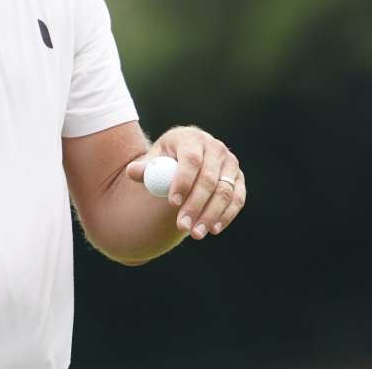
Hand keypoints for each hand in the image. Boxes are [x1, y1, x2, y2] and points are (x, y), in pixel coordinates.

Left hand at [125, 125, 245, 239]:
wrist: (184, 160)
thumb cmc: (165, 161)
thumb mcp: (152, 161)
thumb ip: (143, 168)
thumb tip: (133, 171)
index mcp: (191, 138)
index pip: (191, 159)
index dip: (183, 181)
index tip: (172, 203)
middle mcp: (215, 147)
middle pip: (208, 178)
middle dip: (195, 204)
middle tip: (182, 225)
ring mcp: (230, 163)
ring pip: (224, 191)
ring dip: (210, 214)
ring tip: (195, 233)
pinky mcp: (238, 178)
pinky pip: (237, 198)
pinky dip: (226, 215)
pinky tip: (213, 229)